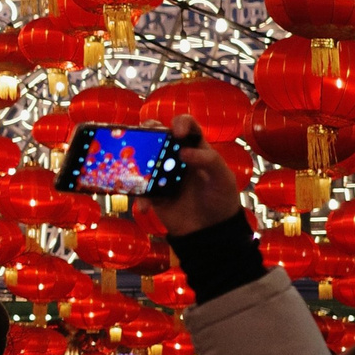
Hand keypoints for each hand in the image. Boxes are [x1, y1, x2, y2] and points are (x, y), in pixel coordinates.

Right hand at [141, 115, 245, 237]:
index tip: (177, 133)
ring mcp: (162, 174)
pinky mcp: (153, 193)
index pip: (187, 126)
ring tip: (131, 167)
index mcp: (195, 149)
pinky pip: (139, 189)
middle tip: (143, 138)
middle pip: (158, 136)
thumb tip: (183, 152)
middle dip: (147, 131)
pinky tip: (146, 206)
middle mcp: (176, 157)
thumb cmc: (221, 199)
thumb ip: (209, 161)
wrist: (212, 231)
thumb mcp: (223, 178)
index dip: (180, 123)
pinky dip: (139, 196)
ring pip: (143, 158)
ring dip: (134, 159)